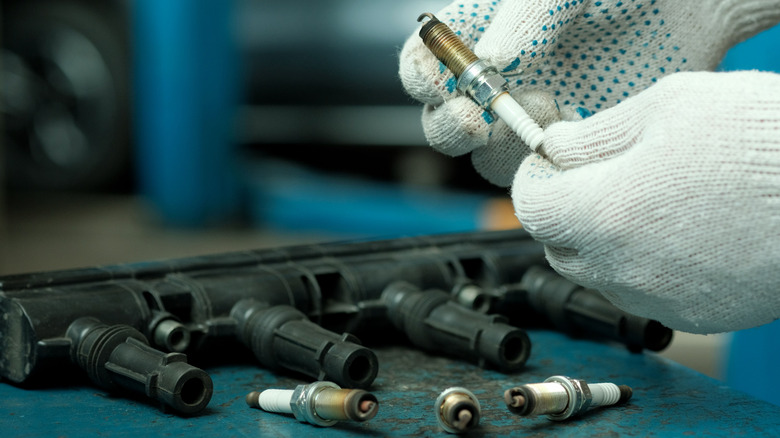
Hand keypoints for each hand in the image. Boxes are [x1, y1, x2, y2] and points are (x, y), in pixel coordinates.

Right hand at [400, 0, 779, 185]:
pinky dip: (544, 165)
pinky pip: (539, 171)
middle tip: (476, 120)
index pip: (426, 61)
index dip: (421, 77)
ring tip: (542, 115)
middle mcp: (500, 78)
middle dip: (449, 127)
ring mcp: (534, 113)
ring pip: (486, 156)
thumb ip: (528, 11)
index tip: (440, 84)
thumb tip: (493, 58)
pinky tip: (572, 134)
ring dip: (498, 148)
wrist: (696, 7)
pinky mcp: (571, 142)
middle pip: (443, 120)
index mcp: (484, 30)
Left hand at [512, 71, 779, 333]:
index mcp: (603, 213)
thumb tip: (556, 149)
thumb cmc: (763, 144)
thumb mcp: (669, 108)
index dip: (532, 180)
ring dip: (602, 240)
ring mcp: (659, 299)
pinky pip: (643, 292)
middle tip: (594, 176)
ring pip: (599, 272)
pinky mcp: (694, 316)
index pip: (530, 206)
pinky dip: (643, 265)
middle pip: (558, 244)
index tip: (545, 166)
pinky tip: (679, 233)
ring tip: (647, 201)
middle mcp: (622, 269)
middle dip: (563, 209)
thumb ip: (596, 135)